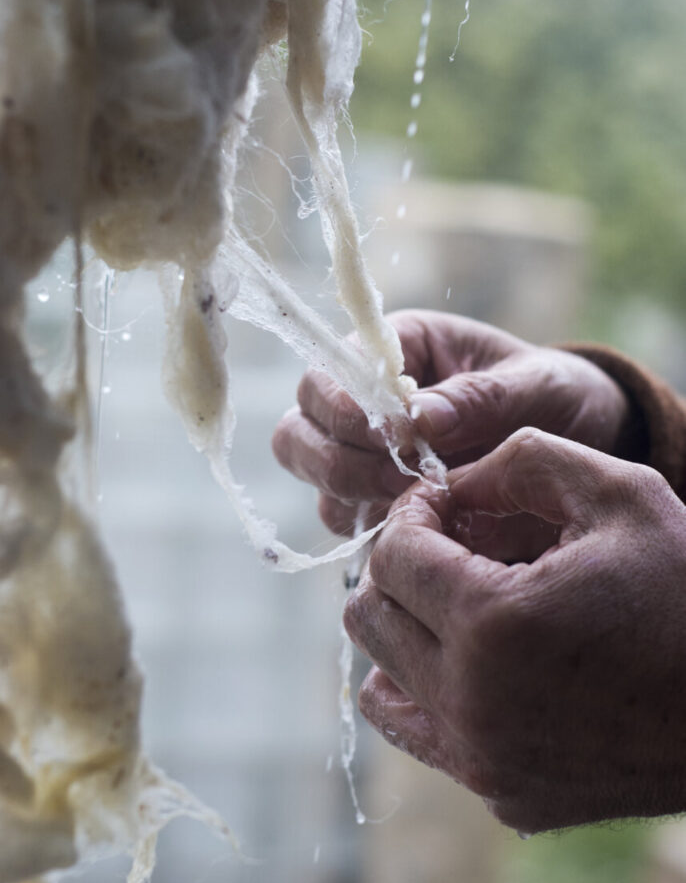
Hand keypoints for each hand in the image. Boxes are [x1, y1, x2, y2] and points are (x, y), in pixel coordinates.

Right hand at [272, 310, 630, 536]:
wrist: (580, 444)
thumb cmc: (554, 396)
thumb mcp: (536, 385)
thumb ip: (481, 397)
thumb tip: (419, 416)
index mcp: (395, 351)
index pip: (327, 373)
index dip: (341, 405)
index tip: (389, 433)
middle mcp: (364, 404)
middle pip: (298, 432)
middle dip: (338, 460)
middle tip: (402, 478)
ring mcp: (364, 458)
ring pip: (316, 482)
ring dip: (356, 497)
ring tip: (420, 503)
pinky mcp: (378, 504)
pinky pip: (347, 524)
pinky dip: (373, 531)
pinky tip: (422, 530)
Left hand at [344, 429, 685, 832]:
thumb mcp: (621, 494)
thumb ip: (523, 460)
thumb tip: (449, 482)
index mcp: (493, 623)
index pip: (392, 555)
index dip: (412, 514)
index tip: (446, 504)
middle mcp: (472, 703)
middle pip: (369, 617)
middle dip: (398, 567)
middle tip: (449, 546)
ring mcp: (484, 761)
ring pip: (380, 682)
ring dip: (405, 628)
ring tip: (458, 600)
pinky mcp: (504, 795)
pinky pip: (422, 734)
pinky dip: (428, 689)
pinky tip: (474, 657)